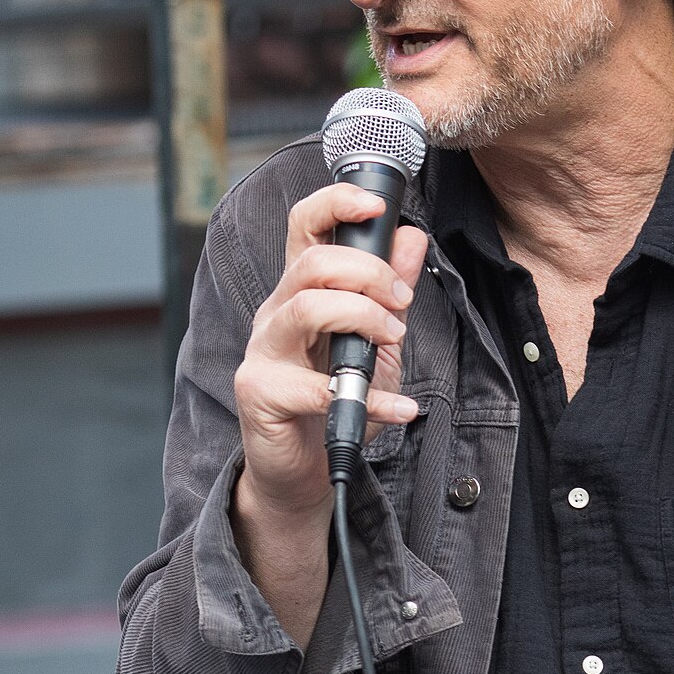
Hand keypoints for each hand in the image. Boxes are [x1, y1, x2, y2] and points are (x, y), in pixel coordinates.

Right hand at [233, 184, 428, 520]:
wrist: (304, 469)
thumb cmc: (335, 401)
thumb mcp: (375, 342)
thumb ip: (390, 291)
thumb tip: (411, 237)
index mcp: (299, 292)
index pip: (304, 227)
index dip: (335, 203)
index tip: (377, 204)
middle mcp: (275, 314)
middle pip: (311, 263)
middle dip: (368, 273)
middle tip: (401, 303)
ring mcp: (263, 352)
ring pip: (306, 308)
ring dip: (363, 317)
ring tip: (393, 340)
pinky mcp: (261, 394)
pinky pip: (317, 388)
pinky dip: (371, 398)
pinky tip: (400, 408)